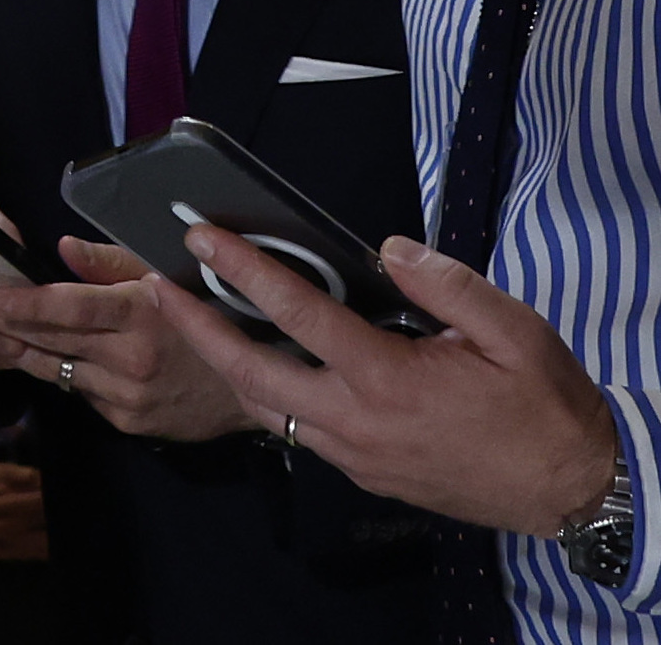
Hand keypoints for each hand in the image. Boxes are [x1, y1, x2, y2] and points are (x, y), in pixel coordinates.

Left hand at [0, 236, 255, 441]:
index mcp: (139, 313)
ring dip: (23, 349)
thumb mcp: (169, 276)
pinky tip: (48, 356)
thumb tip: (62, 247)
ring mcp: (128, 395)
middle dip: (0, 324)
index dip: (13, 303)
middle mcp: (130, 358)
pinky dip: (64, 373)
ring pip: (57, 370)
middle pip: (49, 340)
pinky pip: (81, 393)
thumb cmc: (210, 314)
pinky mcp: (128, 421)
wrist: (257, 383)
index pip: (62, 308)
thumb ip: (111, 265)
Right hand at [0, 459, 47, 559]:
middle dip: (39, 519)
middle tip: (57, 509)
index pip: (15, 506)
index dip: (36, 502)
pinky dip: (25, 543)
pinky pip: (8, 546)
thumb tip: (36, 476)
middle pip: (19, 527)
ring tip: (50, 520)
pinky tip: (38, 536)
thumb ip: (9, 473)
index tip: (53, 494)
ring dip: (34, 532)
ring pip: (15, 540)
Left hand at [151, 227, 616, 534]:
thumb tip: (389, 249)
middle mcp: (358, 422)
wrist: (572, 490)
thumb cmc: (546, 408)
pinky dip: (270, 396)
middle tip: (156, 286)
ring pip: (267, 407)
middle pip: (251, 372)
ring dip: (225, 365)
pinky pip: (300, 432)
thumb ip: (447, 285)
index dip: (242, 269)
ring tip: (195, 321)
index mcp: (389, 379)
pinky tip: (264, 366)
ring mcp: (356, 455)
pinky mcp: (364, 474)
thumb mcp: (515, 331)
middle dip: (196, 326)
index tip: (201, 238)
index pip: (298, 313)